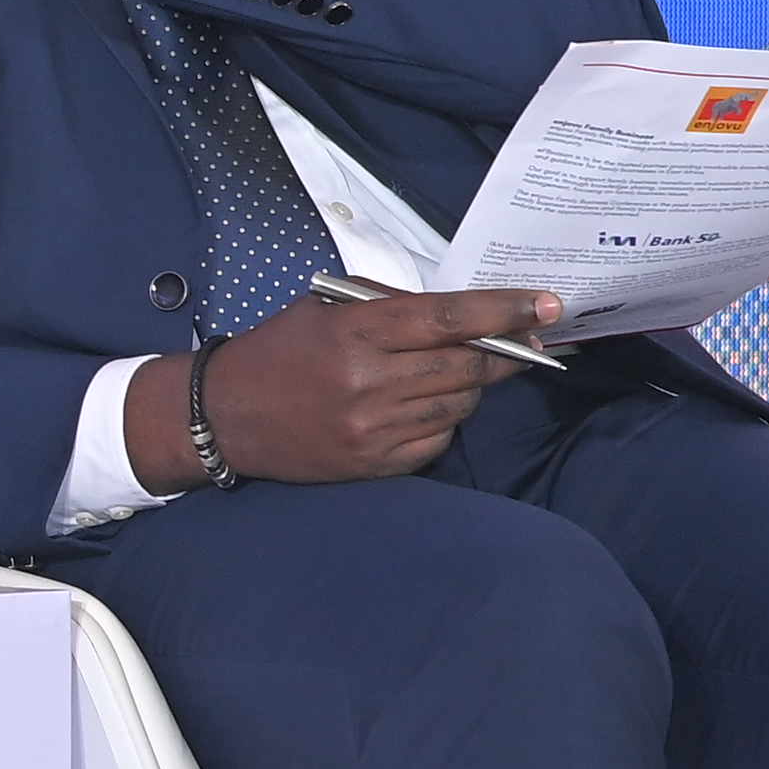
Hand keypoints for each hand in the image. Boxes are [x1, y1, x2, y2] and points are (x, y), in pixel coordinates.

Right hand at [130, 290, 565, 488]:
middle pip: (467, 364)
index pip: (449, 318)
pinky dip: (443, 420)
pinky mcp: (373, 463)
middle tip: (525, 341)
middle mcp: (368, 382)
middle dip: (504, 351)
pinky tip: (422, 406)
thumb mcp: (325, 310)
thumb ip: (391, 308)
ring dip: (471, 385)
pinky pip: (438, 440)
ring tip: (457, 372)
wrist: (222, 416)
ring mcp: (372, 428)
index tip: (546, 305)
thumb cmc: (279, 352)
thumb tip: (466, 314)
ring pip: (459, 403)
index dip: (505, 310)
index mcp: (355, 333)